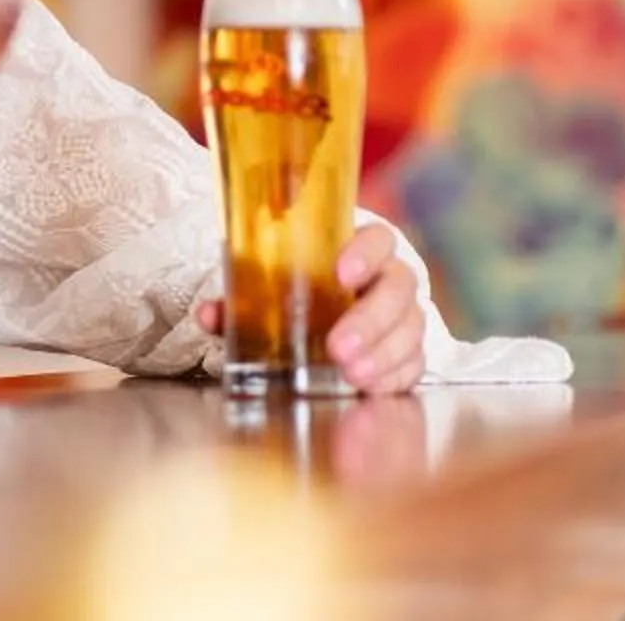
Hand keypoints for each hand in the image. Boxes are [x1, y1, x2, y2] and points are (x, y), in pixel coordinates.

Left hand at [190, 222, 427, 395]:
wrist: (324, 314)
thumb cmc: (298, 292)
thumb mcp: (270, 290)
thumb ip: (242, 300)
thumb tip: (209, 315)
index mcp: (359, 249)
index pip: (378, 238)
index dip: (366, 252)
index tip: (343, 273)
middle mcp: (389, 278)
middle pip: (398, 288)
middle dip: (371, 319)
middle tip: (339, 347)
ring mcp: (404, 315)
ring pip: (411, 327)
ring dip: (383, 353)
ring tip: (352, 375)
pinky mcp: (410, 350)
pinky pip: (415, 361)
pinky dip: (394, 376)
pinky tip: (371, 387)